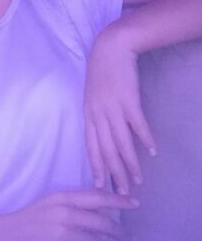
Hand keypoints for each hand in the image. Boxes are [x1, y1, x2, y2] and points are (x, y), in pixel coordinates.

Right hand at [0, 189, 137, 240]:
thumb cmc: (23, 221)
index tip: (135, 204)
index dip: (118, 200)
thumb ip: (69, 207)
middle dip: (121, 233)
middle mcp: (65, 212)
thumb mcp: (47, 205)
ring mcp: (63, 233)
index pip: (97, 197)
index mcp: (62, 198)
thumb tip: (96, 215)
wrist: (0, 237)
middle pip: (103, 222)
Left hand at [84, 26, 156, 193]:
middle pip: (106, 150)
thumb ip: (97, 117)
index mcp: (88, 114)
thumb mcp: (93, 97)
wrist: (109, 48)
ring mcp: (112, 107)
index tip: (100, 187)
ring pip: (121, 142)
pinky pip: (137, 124)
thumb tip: (105, 137)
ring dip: (130, 163)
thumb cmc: (102, 73)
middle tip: (122, 193)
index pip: (91, 147)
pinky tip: (152, 152)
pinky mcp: (128, 99)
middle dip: (114, 173)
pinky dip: (145, 138)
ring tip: (138, 180)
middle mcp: (98, 114)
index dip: (96, 167)